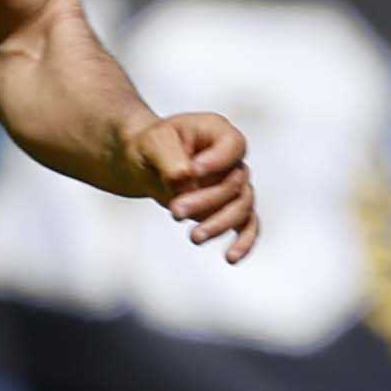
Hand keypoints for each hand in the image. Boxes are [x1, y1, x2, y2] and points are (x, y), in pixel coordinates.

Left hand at [128, 109, 258, 262]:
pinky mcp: (229, 208)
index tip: (194, 171)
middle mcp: (232, 159)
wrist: (143, 163)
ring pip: (242, 207)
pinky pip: (247, 225)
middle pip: (234, 183)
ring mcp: (234, 185)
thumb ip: (169, 157)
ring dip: (219, 223)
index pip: (233, 145)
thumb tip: (185, 178)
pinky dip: (243, 242)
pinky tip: (230, 258)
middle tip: (175, 211)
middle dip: (206, 201)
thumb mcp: (152, 143)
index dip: (219, 160)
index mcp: (217, 132)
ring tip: (193, 237)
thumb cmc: (149, 146)